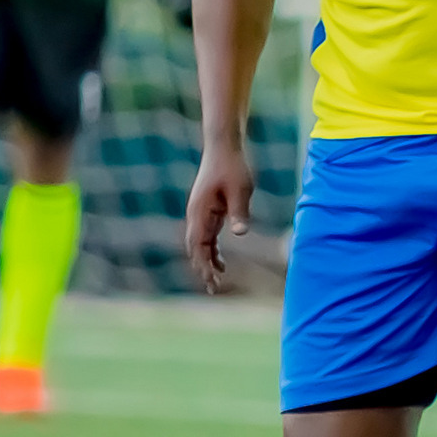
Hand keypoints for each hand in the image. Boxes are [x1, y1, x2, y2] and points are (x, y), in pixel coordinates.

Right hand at [183, 141, 254, 292]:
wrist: (224, 147)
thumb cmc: (233, 167)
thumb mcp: (240, 190)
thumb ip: (239, 212)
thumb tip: (239, 234)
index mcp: (200, 211)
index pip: (198, 245)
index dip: (204, 264)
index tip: (211, 280)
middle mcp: (196, 214)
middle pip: (195, 248)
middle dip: (203, 268)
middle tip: (213, 289)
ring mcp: (201, 213)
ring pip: (200, 244)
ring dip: (207, 261)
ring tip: (217, 281)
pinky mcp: (209, 210)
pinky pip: (207, 236)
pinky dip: (212, 250)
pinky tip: (221, 262)